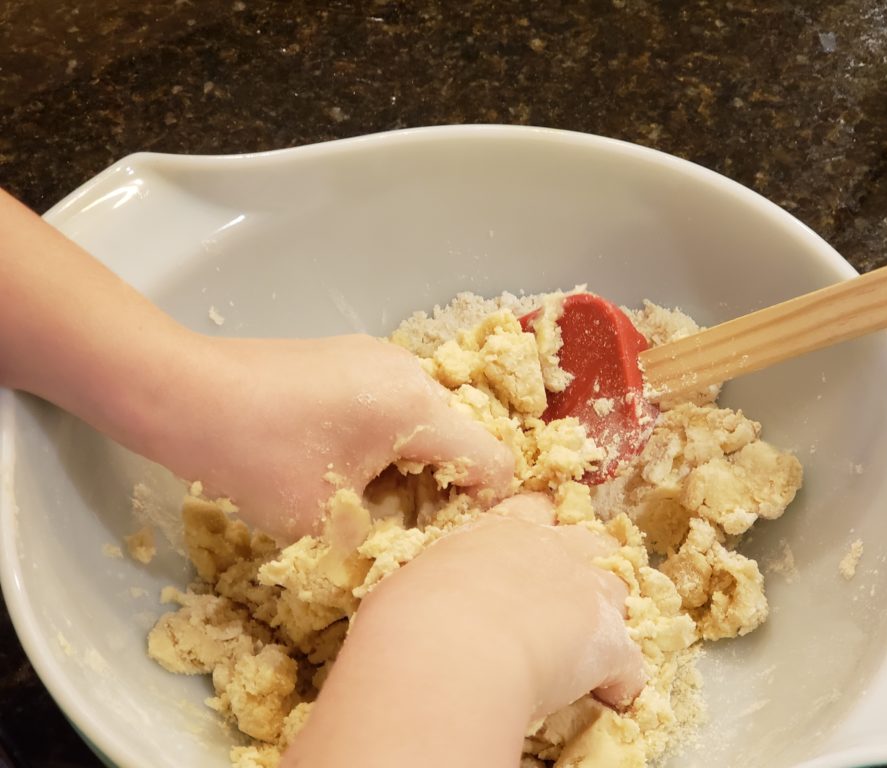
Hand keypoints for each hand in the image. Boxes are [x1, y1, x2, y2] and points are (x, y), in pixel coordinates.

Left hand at [156, 334, 514, 539]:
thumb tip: (401, 550)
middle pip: (461, 439)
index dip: (481, 508)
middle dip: (442, 488)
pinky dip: (387, 438)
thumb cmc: (254, 456)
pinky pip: (394, 403)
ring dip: (411, 463)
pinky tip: (339, 459)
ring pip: (426, 421)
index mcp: (416, 407)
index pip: (492, 460)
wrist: (183, 392)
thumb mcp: (322, 522)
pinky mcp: (350, 355)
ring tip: (363, 494)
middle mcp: (409, 372)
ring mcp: (378, 357)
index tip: (442, 537)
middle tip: (398, 525)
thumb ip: (380, 541)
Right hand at [281, 494, 644, 767]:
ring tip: (591, 646)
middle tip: (567, 596)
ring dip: (608, 615)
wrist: (449, 652)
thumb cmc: (412, 614)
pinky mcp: (609, 641)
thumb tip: (425, 599)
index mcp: (500, 529)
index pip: (532, 509)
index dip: (537, 528)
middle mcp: (550, 548)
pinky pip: (630, 663)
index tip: (531, 547)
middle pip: (589, 540)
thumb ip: (438, 580)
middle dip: (586, 564)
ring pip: (619, 590)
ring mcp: (586, 589)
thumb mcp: (413, 581)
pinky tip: (611, 696)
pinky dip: (622, 680)